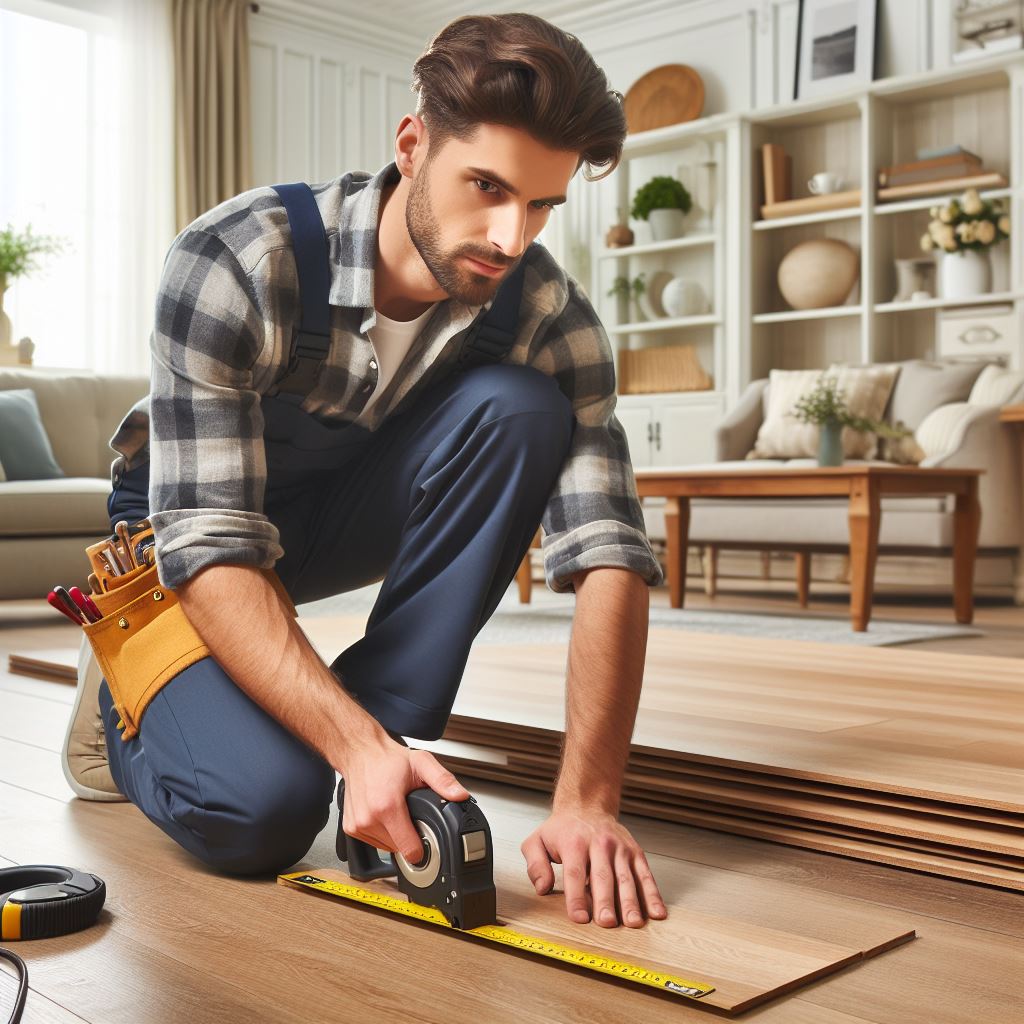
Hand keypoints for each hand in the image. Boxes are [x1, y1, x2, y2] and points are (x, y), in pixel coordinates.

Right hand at [339, 736, 470, 863]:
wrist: (360, 752)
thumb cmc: (387, 758)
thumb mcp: (421, 763)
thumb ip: (443, 781)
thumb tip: (460, 795)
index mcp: (387, 806)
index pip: (409, 850)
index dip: (423, 848)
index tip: (427, 838)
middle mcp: (369, 819)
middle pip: (399, 849)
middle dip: (409, 836)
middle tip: (411, 814)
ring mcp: (357, 825)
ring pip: (386, 847)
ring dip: (395, 836)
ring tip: (397, 812)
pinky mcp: (350, 828)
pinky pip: (373, 842)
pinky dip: (382, 833)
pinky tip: (385, 815)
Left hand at [520, 808, 667, 927]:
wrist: (587, 805)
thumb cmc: (563, 830)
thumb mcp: (538, 840)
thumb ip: (535, 864)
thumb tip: (542, 888)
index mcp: (574, 843)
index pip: (574, 873)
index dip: (576, 897)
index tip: (579, 918)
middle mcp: (599, 844)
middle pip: (602, 876)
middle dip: (605, 901)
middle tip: (607, 923)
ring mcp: (620, 848)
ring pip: (626, 877)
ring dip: (631, 901)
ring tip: (634, 922)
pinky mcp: (635, 852)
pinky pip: (645, 874)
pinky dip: (652, 894)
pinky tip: (657, 912)